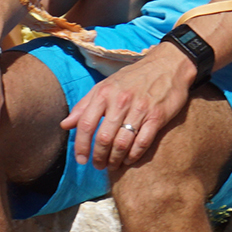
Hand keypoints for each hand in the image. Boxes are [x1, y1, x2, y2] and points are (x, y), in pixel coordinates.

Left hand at [62, 45, 195, 170]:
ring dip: (115, 159)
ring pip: (122, 143)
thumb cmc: (132, 78)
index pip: (85, 124)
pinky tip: (129, 159)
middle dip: (98, 157)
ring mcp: (139, 109)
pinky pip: (142, 142)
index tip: (81, 160)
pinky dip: (133, 155)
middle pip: (103, 138)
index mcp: (104, 93)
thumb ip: (84, 106)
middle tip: (98, 166)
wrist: (167, 65)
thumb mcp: (105, 86)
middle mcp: (120, 101)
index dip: (80, 146)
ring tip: (112, 165)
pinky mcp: (157, 116)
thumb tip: (64, 125)